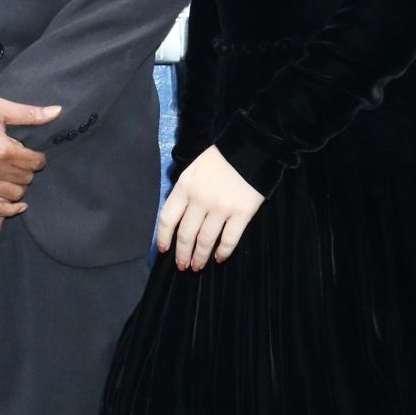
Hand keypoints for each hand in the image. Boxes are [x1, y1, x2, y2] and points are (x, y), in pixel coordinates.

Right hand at [0, 98, 58, 216]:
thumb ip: (29, 114)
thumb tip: (57, 112)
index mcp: (3, 149)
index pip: (35, 162)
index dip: (38, 158)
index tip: (34, 156)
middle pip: (26, 179)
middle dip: (27, 170)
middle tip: (21, 163)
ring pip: (15, 195)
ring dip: (19, 186)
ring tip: (13, 176)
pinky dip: (9, 210)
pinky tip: (17, 205)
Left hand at [156, 145, 264, 270]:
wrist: (251, 148)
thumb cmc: (221, 159)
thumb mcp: (194, 170)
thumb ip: (185, 192)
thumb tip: (179, 218)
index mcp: (185, 187)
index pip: (167, 218)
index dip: (164, 238)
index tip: (164, 250)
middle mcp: (200, 200)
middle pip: (186, 234)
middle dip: (182, 253)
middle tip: (182, 266)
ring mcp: (221, 208)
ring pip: (205, 240)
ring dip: (199, 257)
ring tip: (197, 266)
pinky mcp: (242, 213)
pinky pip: (229, 239)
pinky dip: (223, 252)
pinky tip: (219, 258)